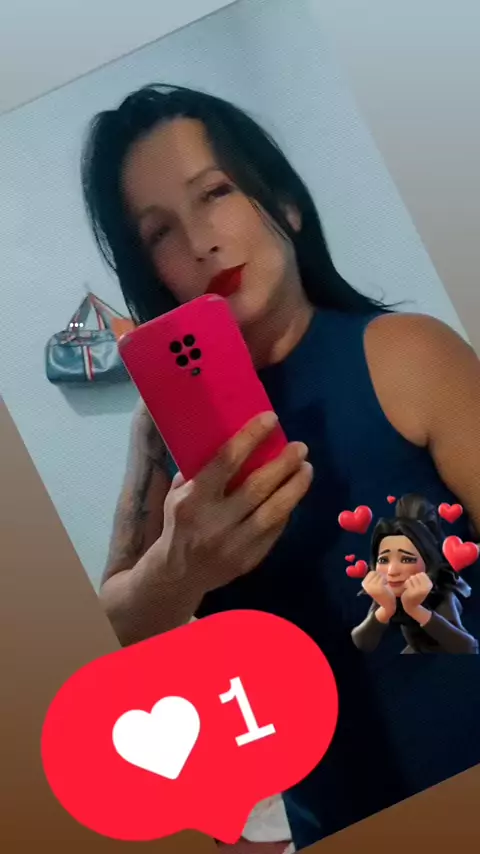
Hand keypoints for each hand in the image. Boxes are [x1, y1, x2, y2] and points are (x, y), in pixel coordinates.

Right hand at [157, 412, 313, 595]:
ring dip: (295, 487)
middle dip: (284, 463)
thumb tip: (235, 440)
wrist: (178, 574)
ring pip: (274, 511)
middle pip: (258, 486)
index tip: (271, 419)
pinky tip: (293, 494)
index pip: (226, 461)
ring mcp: (234, 544)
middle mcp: (215, 522)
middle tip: (300, 447)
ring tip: (307, 468)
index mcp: (194, 499)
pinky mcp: (250, 560)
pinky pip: (275, 530)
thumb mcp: (178, 493)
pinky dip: (287, 509)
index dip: (251, 437)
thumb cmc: (180, 522)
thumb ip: (202, 470)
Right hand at [362, 571, 396, 617]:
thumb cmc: (382, 593)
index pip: (372, 572)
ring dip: (385, 580)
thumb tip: (374, 562)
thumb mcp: (375, 584)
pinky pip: (384, 578)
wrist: (387, 605)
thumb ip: (373, 577)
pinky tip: (386, 589)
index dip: (378, 577)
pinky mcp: (379, 587)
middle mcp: (366, 584)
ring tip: (384, 588)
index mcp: (364, 583)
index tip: (379, 585)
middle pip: (376, 573)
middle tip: (382, 587)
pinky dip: (387, 582)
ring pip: (381, 575)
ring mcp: (372, 586)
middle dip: (381, 578)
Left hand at [401, 572, 432, 612]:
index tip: (418, 585)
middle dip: (413, 580)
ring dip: (409, 582)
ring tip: (411, 589)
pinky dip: (406, 585)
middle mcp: (425, 587)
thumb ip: (422, 578)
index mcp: (429, 585)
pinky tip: (407, 591)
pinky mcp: (411, 591)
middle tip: (414, 588)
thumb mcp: (423, 585)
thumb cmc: (416, 594)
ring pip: (411, 578)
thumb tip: (418, 564)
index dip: (418, 578)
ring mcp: (418, 590)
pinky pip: (407, 582)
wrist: (412, 606)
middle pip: (416, 575)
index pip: (421, 574)